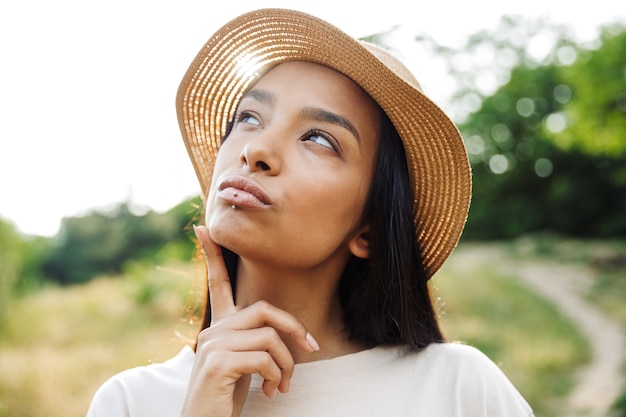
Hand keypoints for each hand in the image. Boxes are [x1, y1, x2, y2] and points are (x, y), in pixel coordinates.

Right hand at [181, 225, 319, 416]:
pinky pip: (264, 357)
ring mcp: (212, 346)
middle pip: (264, 310)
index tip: (204, 228)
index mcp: (218, 328)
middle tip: (312, 349)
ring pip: (269, 336)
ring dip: (286, 363)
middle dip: (294, 328)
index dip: (212, 256)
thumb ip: (254, 343)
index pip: (218, 284)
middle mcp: (212, 331)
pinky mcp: (217, 363)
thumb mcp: (243, 365)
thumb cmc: (226, 397)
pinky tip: (269, 391)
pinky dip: (275, 375)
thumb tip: (281, 335)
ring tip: (281, 385)